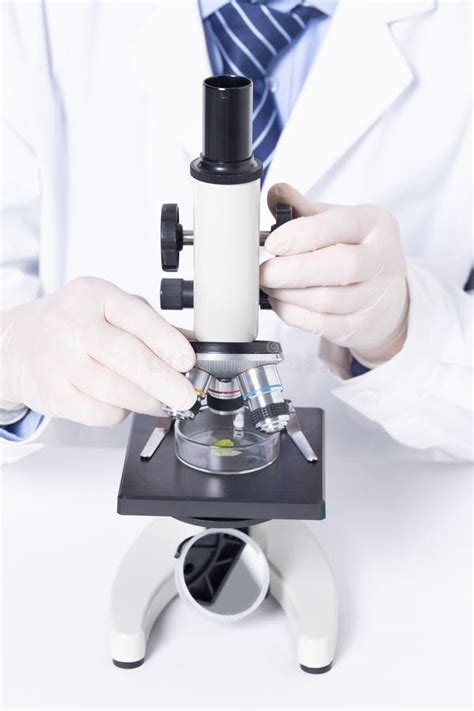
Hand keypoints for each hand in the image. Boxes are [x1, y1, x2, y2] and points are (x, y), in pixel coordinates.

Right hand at [0, 277, 196, 425]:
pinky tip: (122, 403)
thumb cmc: (73, 324)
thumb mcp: (110, 309)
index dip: (167, 341)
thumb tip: (197, 346)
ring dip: (145, 401)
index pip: (137, 317)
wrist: (17, 343)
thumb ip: (152, 325)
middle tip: (185, 396)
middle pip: (125, 355)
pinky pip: (97, 412)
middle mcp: (73, 323)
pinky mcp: (52, 392)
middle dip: (163, 380)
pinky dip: (119, 413)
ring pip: (113, 389)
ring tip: (159, 401)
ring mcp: (59, 359)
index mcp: (95, 295)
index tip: (189, 362)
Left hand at [260, 184, 408, 366]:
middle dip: (293, 271)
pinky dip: (293, 313)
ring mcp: (376, 296)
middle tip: (265, 271)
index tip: (272, 243)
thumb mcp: (338, 222)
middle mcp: (383, 259)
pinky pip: (322, 324)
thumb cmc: (356, 251)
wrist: (387, 296)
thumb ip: (305, 209)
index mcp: (376, 224)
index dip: (300, 235)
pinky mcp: (362, 326)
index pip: (339, 226)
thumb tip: (275, 193)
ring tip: (270, 285)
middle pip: (340, 266)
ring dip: (288, 294)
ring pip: (328, 300)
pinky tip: (281, 301)